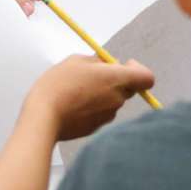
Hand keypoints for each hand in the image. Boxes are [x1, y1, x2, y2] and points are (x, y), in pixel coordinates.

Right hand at [25, 55, 155, 140]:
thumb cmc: (59, 85)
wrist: (43, 117)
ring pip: (113, 101)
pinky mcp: (97, 128)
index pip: (147, 78)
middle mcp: (117, 99)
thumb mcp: (75, 61)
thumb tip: (105, 65)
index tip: (123, 64)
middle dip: (116, 80)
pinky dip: (93, 107)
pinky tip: (74, 104)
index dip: (138, 70)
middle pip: (128, 88)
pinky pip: (101, 113)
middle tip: (94, 75)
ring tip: (78, 90)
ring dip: (103, 94)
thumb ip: (96, 61)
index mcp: (116, 79)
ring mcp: (108, 116)